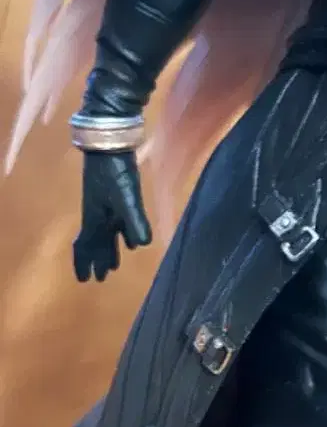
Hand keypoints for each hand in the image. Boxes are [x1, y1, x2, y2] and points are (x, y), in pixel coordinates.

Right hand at [73, 150, 152, 282]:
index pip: (86, 246)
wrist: (111, 146)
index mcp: (95, 218)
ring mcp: (108, 207)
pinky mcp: (118, 198)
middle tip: (101, 278)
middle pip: (97, 243)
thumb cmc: (115, 173)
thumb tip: (142, 246)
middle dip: (99, 261)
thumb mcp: (126, 198)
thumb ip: (134, 221)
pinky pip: (118, 223)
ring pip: (106, 234)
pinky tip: (133, 242)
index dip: (85, 263)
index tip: (85, 280)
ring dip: (109, 250)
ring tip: (114, 265)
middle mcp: (99, 215)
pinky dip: (123, 235)